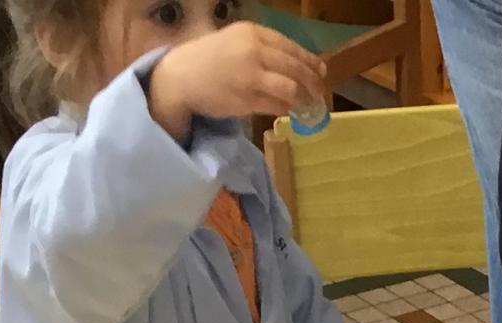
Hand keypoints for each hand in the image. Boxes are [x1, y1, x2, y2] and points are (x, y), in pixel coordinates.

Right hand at [144, 22, 324, 137]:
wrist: (180, 76)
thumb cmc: (207, 59)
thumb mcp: (235, 42)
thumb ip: (262, 49)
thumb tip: (295, 65)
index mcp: (252, 33)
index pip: (291, 47)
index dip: (310, 61)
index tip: (321, 71)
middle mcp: (254, 50)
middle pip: (296, 67)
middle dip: (312, 82)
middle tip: (319, 93)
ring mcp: (251, 75)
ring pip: (290, 87)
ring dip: (303, 98)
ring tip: (308, 105)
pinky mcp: (247, 98)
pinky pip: (277, 104)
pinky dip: (286, 108)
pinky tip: (289, 111)